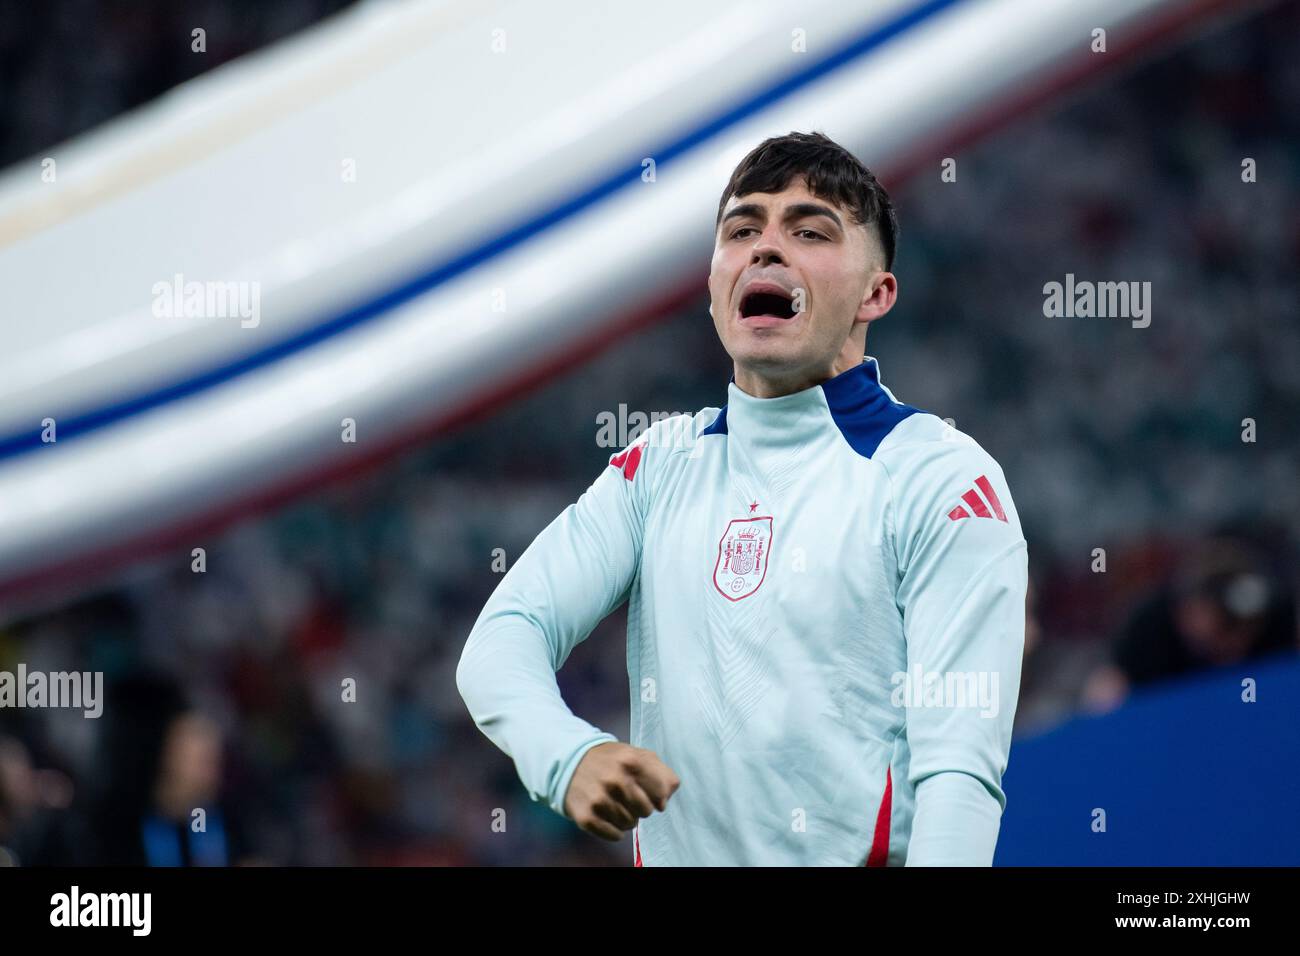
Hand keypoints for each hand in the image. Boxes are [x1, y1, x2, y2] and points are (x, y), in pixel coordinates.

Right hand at [562, 742, 679, 840]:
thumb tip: (664, 803)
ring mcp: (600, 800)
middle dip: (640, 807)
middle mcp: (615, 780)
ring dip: (627, 818)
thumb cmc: (611, 760)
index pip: (661, 794)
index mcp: (631, 761)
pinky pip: (615, 835)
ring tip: (616, 804)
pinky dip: (615, 830)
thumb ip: (661, 773)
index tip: (647, 792)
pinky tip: (607, 815)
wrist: (569, 762)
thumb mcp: (638, 755)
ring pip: (631, 825)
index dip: (656, 796)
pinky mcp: (587, 817)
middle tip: (628, 798)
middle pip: (646, 811)